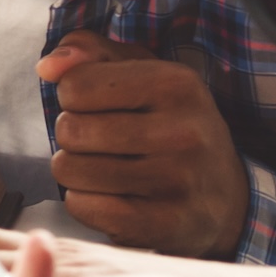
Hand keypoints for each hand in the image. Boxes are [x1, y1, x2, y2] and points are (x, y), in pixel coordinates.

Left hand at [41, 33, 249, 256]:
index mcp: (177, 84)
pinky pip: (81, 207)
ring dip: (76, 170)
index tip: (101, 107)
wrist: (227, 200)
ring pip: (68, 170)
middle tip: (103, 142)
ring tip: (107, 168)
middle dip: (73, 136)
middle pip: (69, 130)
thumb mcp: (143, 73)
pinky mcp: (161, 224)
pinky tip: (114, 197)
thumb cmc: (170, 125)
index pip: (75, 85)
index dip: (75, 97)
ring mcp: (175, 181)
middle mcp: (182, 132)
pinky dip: (85, 202)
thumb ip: (90, 52)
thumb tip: (47, 66)